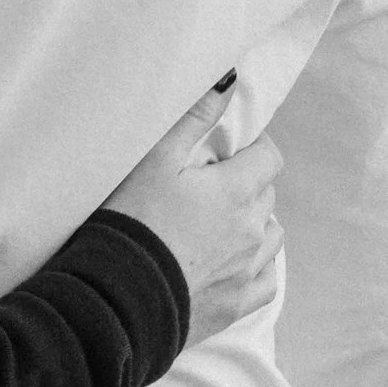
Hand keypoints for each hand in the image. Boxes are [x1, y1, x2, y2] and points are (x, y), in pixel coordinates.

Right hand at [104, 78, 283, 346]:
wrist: (116, 296)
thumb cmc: (132, 220)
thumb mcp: (156, 160)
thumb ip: (195, 118)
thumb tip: (228, 81)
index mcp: (236, 191)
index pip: (269, 158)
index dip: (255, 148)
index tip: (233, 150)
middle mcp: (251, 230)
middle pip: (267, 195)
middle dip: (248, 185)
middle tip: (211, 186)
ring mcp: (247, 270)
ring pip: (272, 237)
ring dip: (255, 225)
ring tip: (223, 224)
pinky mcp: (236, 305)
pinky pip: (267, 281)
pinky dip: (258, 267)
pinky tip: (237, 263)